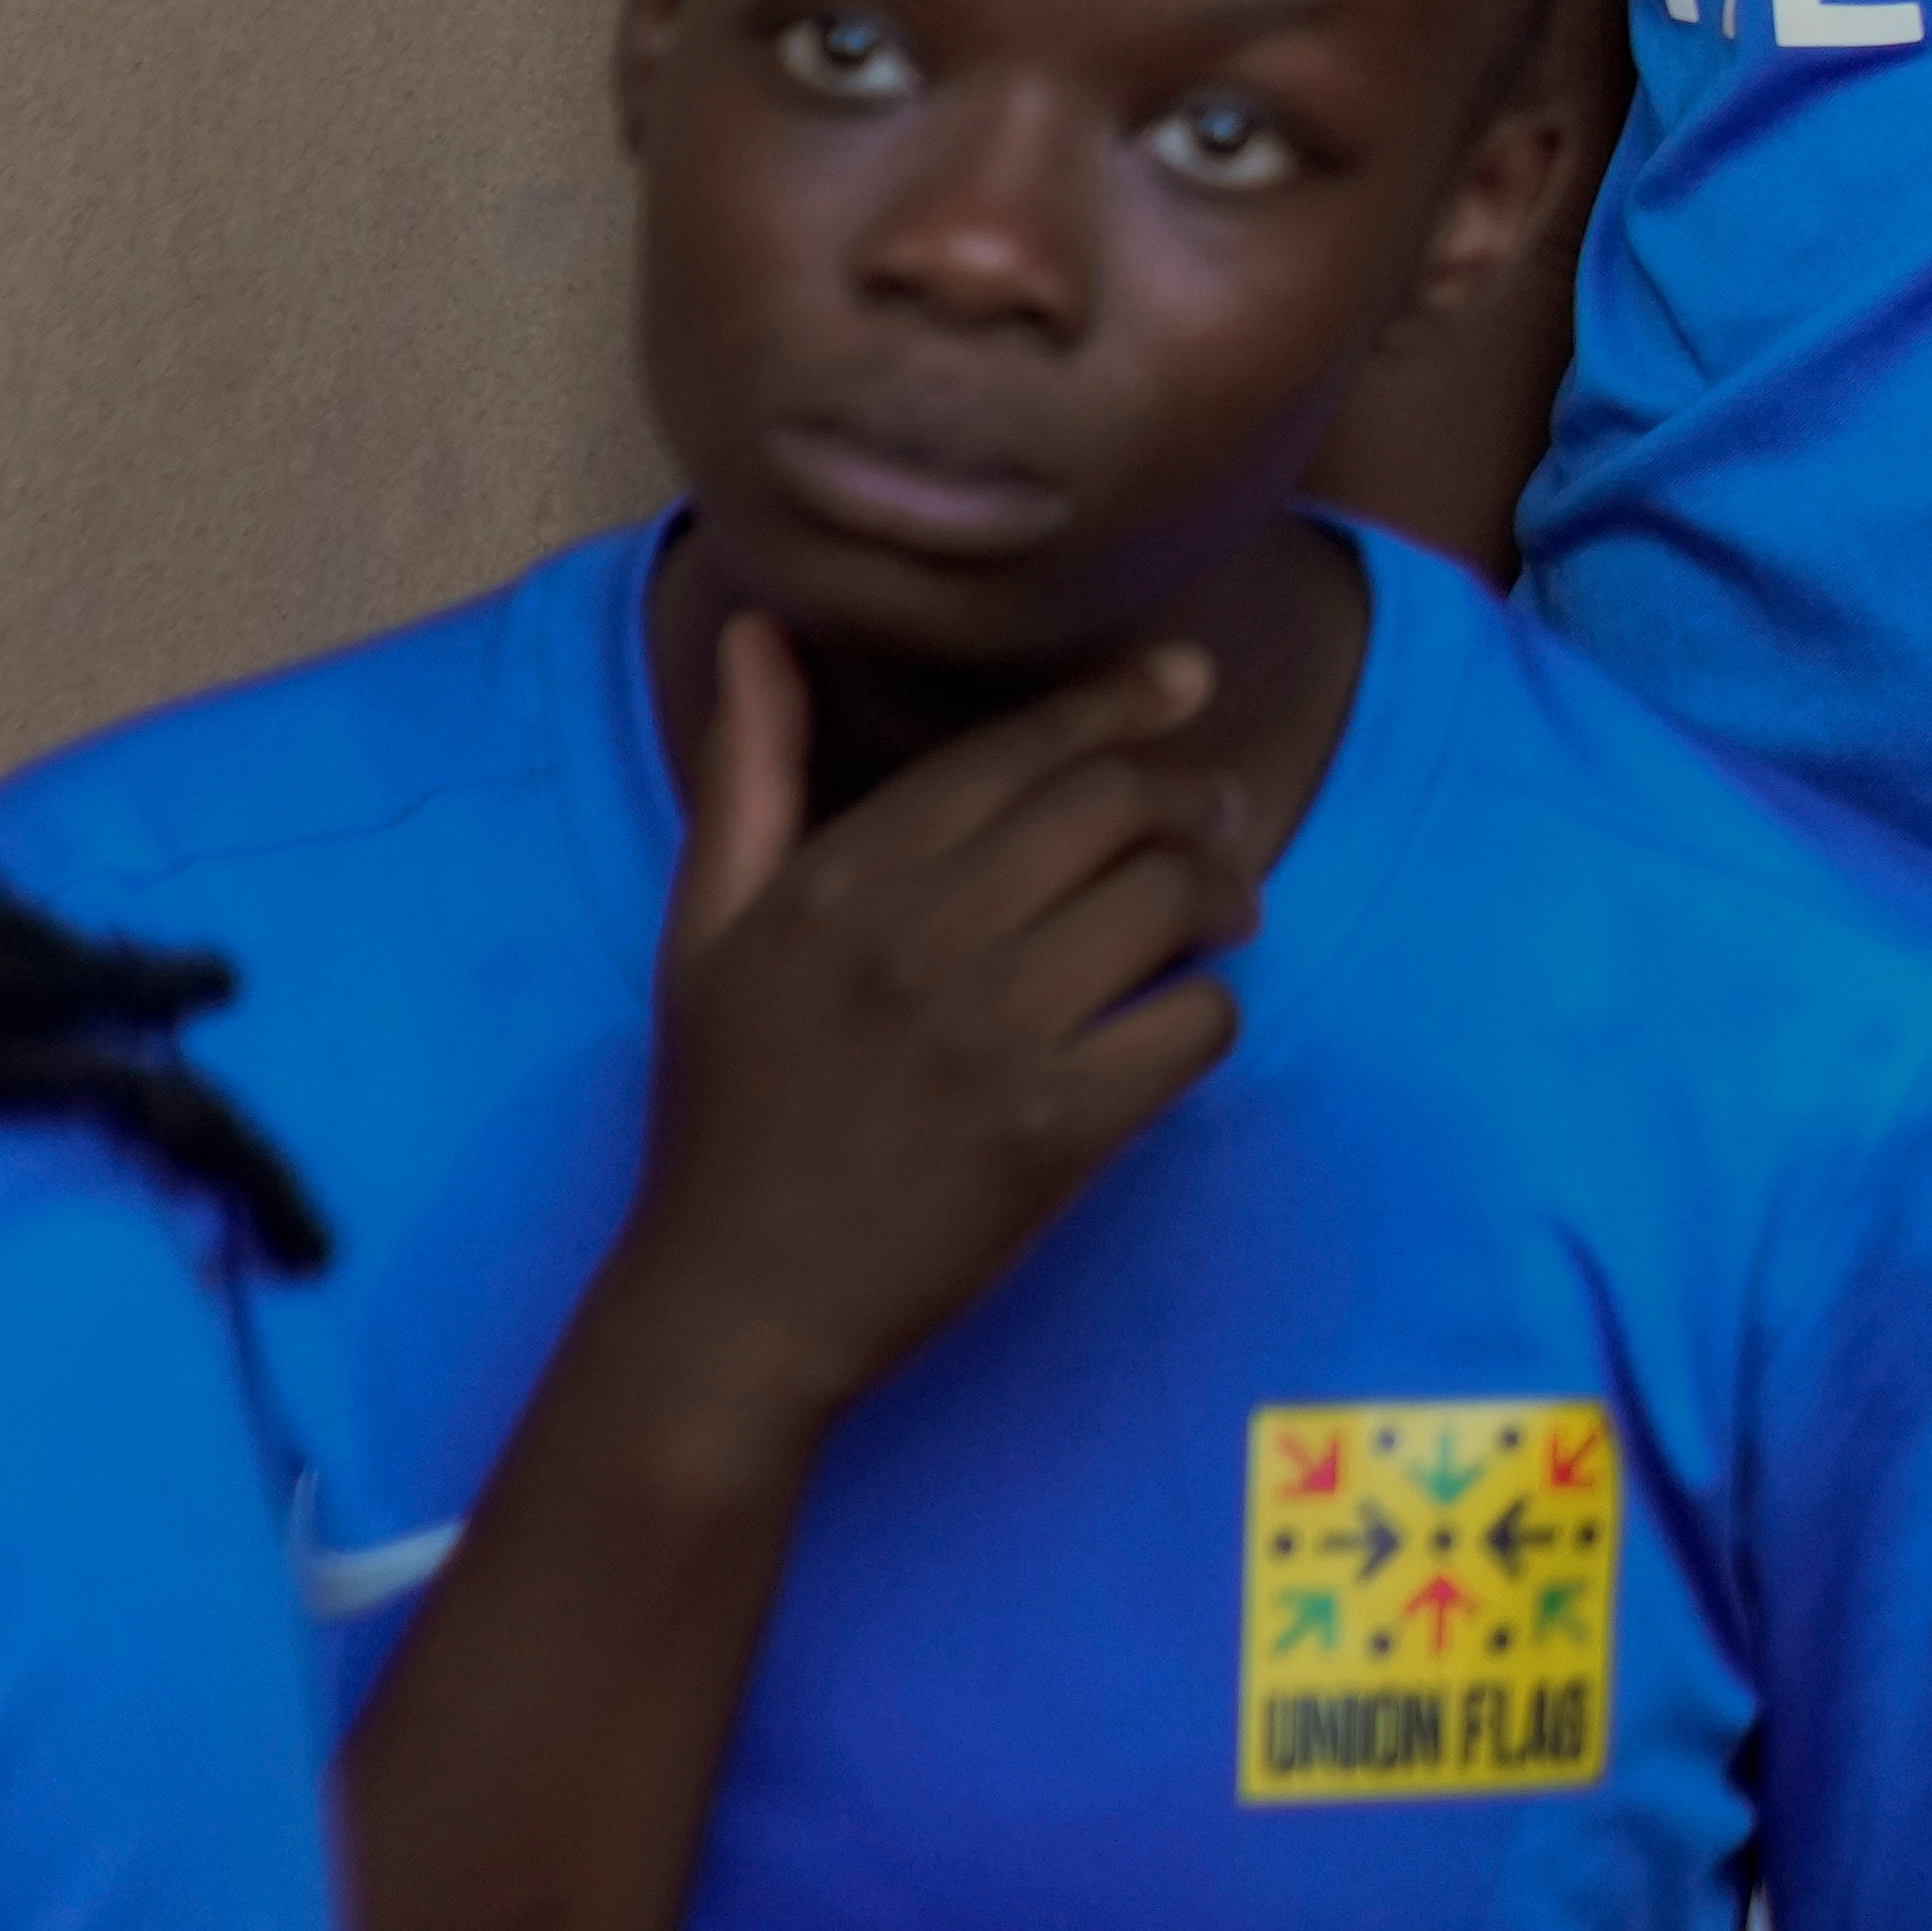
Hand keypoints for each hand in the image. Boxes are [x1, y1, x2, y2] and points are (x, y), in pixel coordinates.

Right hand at [607, 614, 1256, 1454]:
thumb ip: (749, 771)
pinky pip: (1195, 1022)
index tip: (1187, 680)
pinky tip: (1182, 1016)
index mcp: (839, 882)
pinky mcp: (1056, 1131)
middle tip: (1220, 810)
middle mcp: (916, 941)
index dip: (1122, 699)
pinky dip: (1211, 1008)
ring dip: (1223, 892)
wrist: (733, 1305)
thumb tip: (758, 625)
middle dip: (1194, 792)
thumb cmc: (726, 1108)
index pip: (1020, 749)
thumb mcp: (708, 929)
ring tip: (1222, 911)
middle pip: (1115, 805)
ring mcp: (991, 1036)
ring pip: (1169, 899)